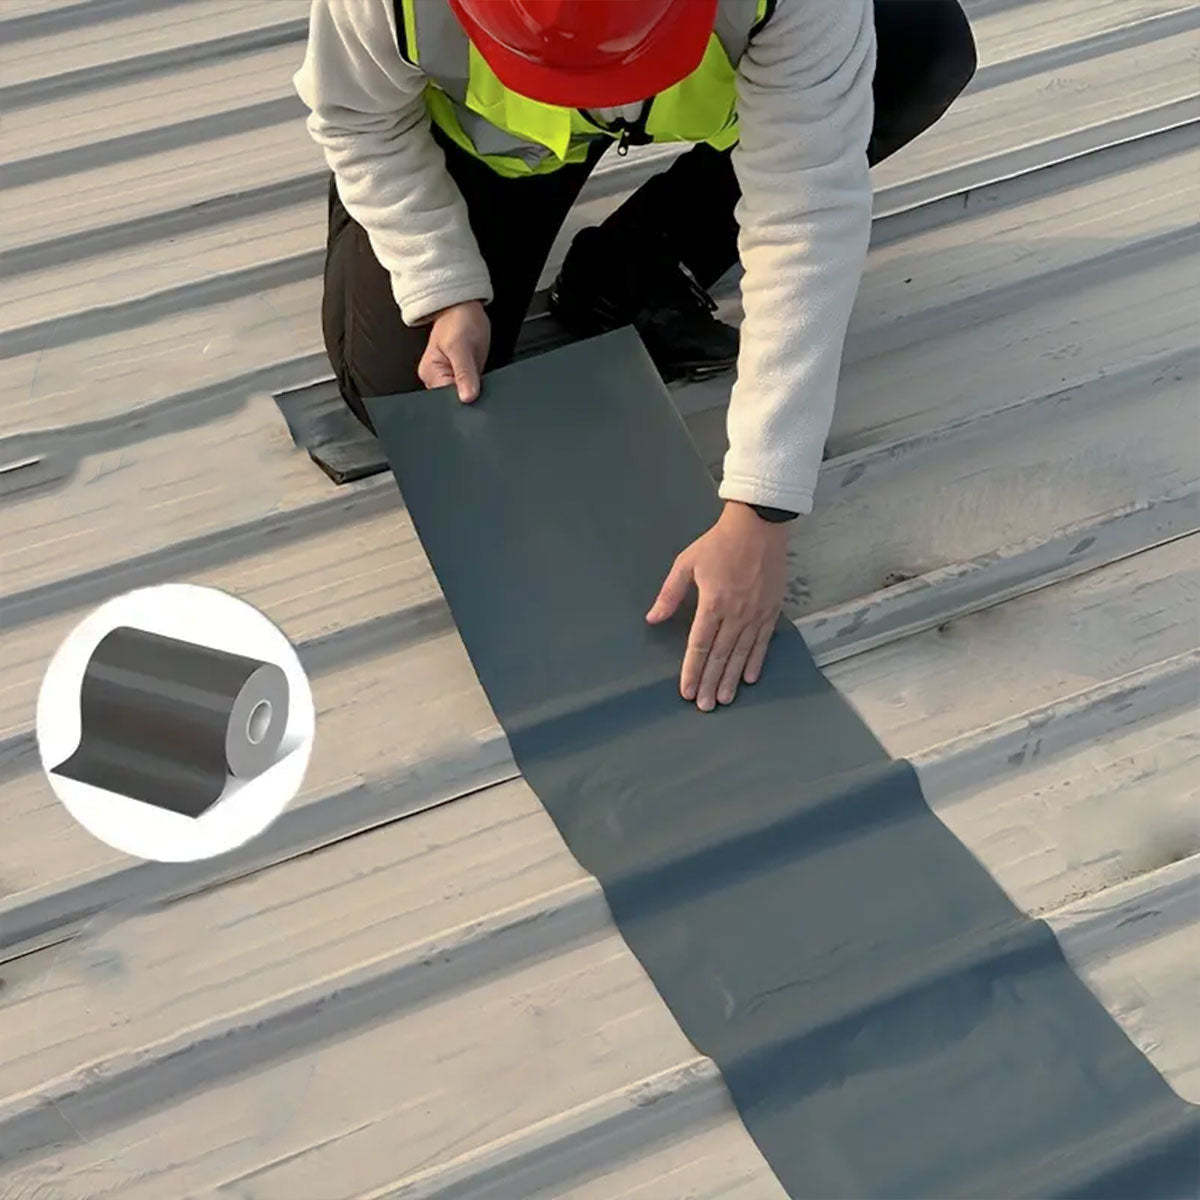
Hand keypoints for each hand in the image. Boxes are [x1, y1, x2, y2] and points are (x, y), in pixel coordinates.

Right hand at [418, 300, 489, 401]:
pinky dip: (477, 384)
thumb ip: (465, 374)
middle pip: (455, 400)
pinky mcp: (461, 377)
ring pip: (464, 395)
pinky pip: (470, 388)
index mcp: (430, 374)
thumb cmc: (459, 321)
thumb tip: (467, 397)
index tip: (474, 389)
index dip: (463, 398)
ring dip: (475, 388)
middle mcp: (436, 380)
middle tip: (476, 374)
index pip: (447, 400)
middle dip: (469, 394)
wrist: (463, 308)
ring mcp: (449, 379)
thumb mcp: (462, 347)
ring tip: (476, 369)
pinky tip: (479, 373)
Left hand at [646, 501, 788, 710]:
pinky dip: (756, 661)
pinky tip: (750, 678)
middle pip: (721, 656)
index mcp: (713, 603)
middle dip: (710, 683)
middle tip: (704, 706)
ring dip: (732, 679)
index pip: (700, 645)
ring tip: (724, 699)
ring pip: (742, 654)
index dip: (692, 670)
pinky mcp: (771, 610)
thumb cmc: (719, 543)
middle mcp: (736, 614)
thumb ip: (670, 594)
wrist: (759, 526)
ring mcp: (756, 614)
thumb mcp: (687, 563)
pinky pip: (763, 642)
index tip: (685, 690)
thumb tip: (652, 618)